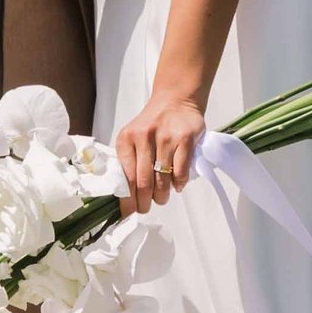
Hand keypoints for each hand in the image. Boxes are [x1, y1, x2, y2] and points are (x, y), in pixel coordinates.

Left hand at [116, 85, 208, 207]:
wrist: (176, 100)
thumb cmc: (152, 125)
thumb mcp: (133, 137)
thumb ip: (128, 161)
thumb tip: (127, 195)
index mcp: (126, 139)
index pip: (125, 177)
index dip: (128, 199)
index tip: (129, 212)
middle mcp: (144, 137)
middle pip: (143, 182)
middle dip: (144, 202)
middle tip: (146, 208)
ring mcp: (166, 137)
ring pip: (163, 179)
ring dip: (162, 195)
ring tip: (162, 198)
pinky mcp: (185, 138)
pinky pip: (181, 171)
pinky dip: (179, 184)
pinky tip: (177, 185)